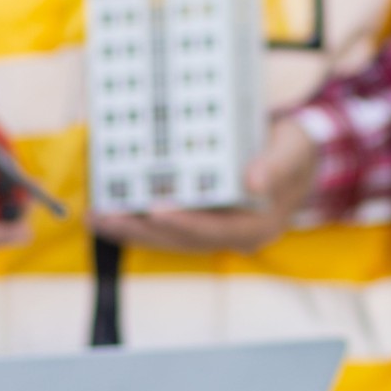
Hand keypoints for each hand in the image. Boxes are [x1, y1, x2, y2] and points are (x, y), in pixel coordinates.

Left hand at [94, 118, 319, 253]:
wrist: (294, 156)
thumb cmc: (293, 152)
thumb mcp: (292, 152)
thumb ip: (276, 165)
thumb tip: (255, 181)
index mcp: (256, 227)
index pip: (214, 231)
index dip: (184, 222)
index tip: (153, 209)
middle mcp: (232, 236)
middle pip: (182, 239)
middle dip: (142, 230)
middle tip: (106, 217)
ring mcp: (214, 230)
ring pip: (168, 236)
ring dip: (131, 230)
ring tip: (96, 218)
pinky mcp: (201, 220)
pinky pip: (165, 225)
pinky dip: (137, 220)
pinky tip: (108, 212)